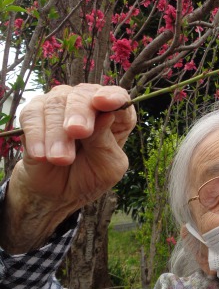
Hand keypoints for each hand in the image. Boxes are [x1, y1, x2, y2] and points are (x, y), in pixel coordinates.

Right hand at [1, 84, 135, 252]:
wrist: (57, 194)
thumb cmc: (89, 177)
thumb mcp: (107, 168)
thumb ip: (106, 142)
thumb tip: (107, 116)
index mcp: (115, 116)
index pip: (118, 96)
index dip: (112, 96)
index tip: (104, 102)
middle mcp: (87, 104)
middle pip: (83, 94)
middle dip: (80, 113)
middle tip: (78, 132)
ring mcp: (60, 105)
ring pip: (56, 104)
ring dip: (57, 133)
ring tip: (60, 159)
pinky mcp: (34, 114)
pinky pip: (32, 114)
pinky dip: (36, 135)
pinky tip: (41, 155)